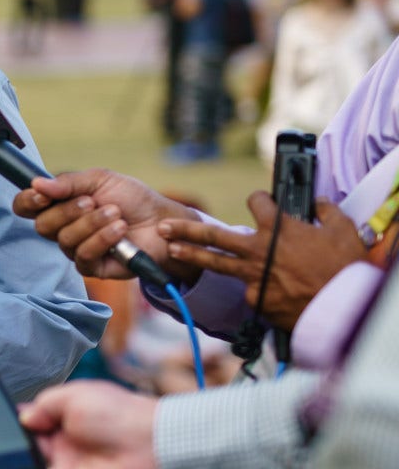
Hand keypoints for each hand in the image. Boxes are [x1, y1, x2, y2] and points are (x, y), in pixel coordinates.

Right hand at [13, 169, 200, 280]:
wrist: (161, 221)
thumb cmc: (132, 198)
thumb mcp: (100, 179)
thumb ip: (68, 182)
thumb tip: (37, 184)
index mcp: (59, 204)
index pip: (26, 207)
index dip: (28, 202)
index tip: (42, 195)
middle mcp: (63, 228)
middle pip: (43, 225)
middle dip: (68, 211)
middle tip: (93, 202)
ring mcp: (75, 249)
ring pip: (64, 240)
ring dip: (92, 223)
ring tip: (116, 214)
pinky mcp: (92, 267)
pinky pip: (83, 256)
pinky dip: (102, 239)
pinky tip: (120, 230)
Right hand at [18, 380, 157, 468]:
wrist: (147, 445)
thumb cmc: (118, 415)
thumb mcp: (74, 395)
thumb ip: (44, 403)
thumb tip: (23, 416)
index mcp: (66, 417)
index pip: (34, 419)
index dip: (21, 419)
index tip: (7, 419)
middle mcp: (66, 441)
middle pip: (30, 441)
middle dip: (20, 437)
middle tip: (15, 434)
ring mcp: (69, 462)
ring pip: (35, 458)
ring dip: (26, 452)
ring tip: (20, 446)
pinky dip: (35, 463)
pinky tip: (30, 458)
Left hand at [158, 193, 365, 331]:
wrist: (341, 307)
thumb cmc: (344, 267)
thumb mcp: (342, 230)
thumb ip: (326, 212)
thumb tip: (320, 203)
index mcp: (277, 228)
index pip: (257, 202)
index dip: (259, 200)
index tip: (259, 202)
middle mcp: (257, 249)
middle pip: (212, 235)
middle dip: (185, 228)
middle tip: (164, 225)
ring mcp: (252, 275)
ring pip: (215, 263)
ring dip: (190, 255)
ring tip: (170, 250)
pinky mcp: (255, 298)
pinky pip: (249, 291)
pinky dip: (253, 290)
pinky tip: (263, 293)